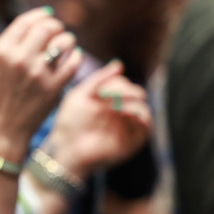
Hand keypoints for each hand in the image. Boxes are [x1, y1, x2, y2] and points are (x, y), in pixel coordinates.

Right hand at [0, 8, 83, 161]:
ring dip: (67, 39)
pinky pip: (73, 62)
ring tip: (66, 43)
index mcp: (1, 52)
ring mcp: (38, 74)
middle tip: (58, 30)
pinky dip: (76, 56)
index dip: (39, 14)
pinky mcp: (54, 87)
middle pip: (46, 27)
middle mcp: (20, 60)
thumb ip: (2, 45)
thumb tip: (28, 24)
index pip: (25, 22)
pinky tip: (73, 57)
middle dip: (55, 25)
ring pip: (63, 42)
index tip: (47, 15)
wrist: (2, 130)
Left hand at [50, 60, 152, 177]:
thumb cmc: (69, 122)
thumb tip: (120, 64)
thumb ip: (99, 78)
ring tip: (118, 105)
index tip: (106, 87)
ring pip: (142, 108)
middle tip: (115, 93)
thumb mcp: (80, 95)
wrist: (67, 148)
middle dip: (128, 90)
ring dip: (133, 103)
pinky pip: (146, 126)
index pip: (121, 85)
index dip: (117, 83)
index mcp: (105, 102)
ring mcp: (125, 126)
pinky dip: (141, 117)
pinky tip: (126, 114)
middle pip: (134, 94)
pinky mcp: (132, 141)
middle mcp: (118, 113)